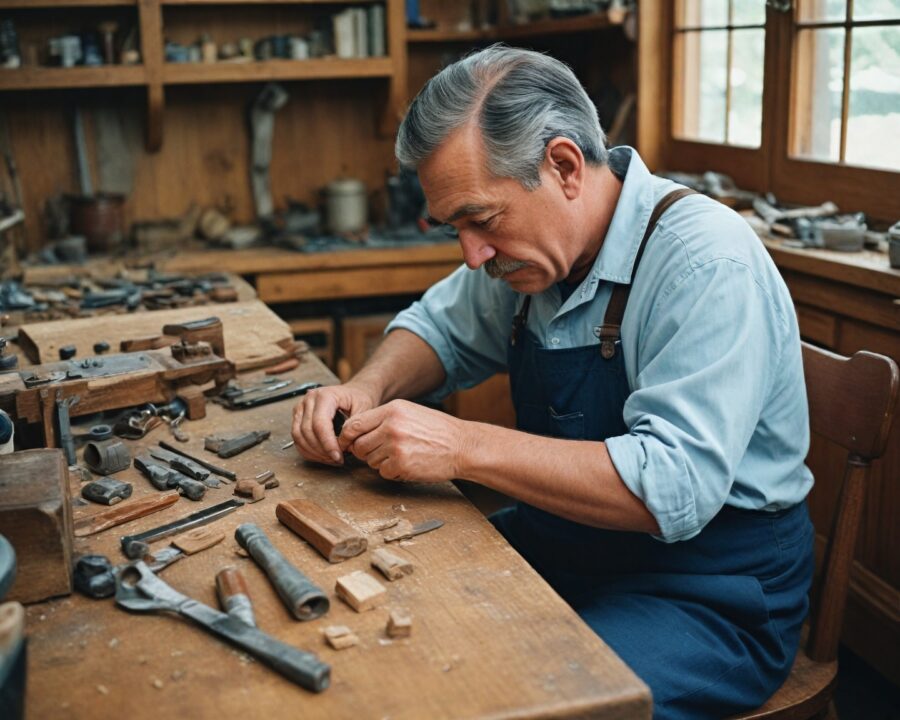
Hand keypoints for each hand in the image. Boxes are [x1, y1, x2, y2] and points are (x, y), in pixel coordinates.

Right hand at [291, 383, 377, 464]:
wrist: (353, 392)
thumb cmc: (358, 398)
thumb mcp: (364, 408)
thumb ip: (354, 426)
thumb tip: (344, 444)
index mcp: (325, 395)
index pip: (320, 424)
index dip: (328, 443)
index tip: (338, 456)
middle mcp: (309, 399)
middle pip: (307, 431)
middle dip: (321, 450)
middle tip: (336, 459)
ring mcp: (301, 407)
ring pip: (298, 436)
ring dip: (313, 452)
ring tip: (330, 459)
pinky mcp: (298, 417)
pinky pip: (297, 438)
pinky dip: (307, 450)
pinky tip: (322, 456)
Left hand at [338, 399, 466, 481]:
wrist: (462, 446)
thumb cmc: (438, 430)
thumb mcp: (410, 412)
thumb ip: (383, 419)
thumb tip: (355, 431)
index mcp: (392, 410)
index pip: (354, 424)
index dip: (347, 437)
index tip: (348, 443)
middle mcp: (391, 427)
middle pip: (359, 445)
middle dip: (365, 452)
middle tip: (382, 452)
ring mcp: (396, 447)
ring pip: (370, 461)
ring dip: (381, 462)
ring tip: (402, 455)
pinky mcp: (402, 465)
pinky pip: (383, 473)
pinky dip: (392, 472)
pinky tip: (407, 464)